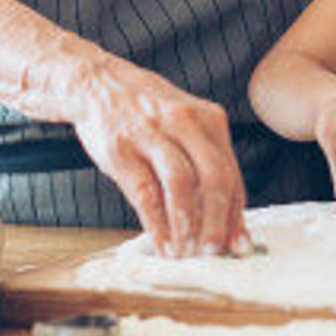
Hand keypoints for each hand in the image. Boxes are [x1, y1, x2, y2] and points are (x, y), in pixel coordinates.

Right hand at [71, 61, 248, 258]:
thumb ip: (207, 163)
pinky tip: (162, 243)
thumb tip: (227, 218)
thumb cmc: (147, 112)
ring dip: (187, 224)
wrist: (97, 83)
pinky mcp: (121, 149)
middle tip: (215, 251)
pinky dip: (156, 223)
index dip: (236, 213)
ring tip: (187, 252)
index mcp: (209, 119)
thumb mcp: (186, 124)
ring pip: (181, 184)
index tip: (238, 244)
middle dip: (218, 221)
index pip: (232, 173)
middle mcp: (185, 123)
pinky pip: (145, 192)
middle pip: (214, 177)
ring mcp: (151, 134)